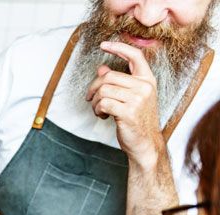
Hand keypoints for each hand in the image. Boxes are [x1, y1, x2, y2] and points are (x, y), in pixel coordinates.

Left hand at [86, 41, 163, 167]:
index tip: (104, 45)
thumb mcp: (130, 98)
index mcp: (148, 80)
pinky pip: (103, 103)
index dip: (119, 47)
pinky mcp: (128, 112)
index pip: (135, 56)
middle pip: (109, 76)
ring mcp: (138, 99)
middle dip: (94, 88)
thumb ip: (118, 82)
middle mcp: (145, 87)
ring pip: (103, 90)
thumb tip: (102, 69)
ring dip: (95, 102)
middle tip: (91, 99)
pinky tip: (103, 116)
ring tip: (99, 110)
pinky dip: (97, 110)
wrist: (145, 143)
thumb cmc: (137, 120)